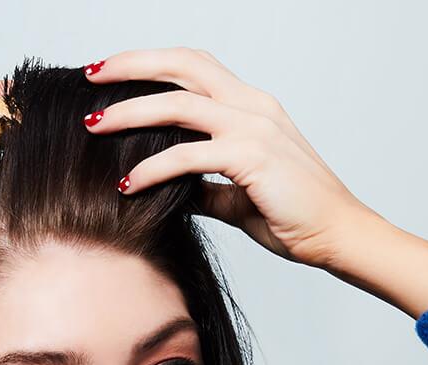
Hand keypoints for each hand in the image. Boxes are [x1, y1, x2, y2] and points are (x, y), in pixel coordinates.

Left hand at [82, 47, 373, 269]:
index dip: (150, 66)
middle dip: (131, 66)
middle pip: (182, 66)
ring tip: (93, 126)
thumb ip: (201, 186)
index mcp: (249, 107)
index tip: (110, 76)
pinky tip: (126, 185)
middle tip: (90, 75)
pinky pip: (189, 156)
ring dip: (130, 113)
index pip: (192, 70)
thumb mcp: (235, 195)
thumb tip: (168, 189)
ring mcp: (254, 127)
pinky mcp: (253, 158)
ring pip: (179, 105)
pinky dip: (152, 169)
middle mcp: (252, 106)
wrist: (338, 234)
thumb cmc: (291, 214)